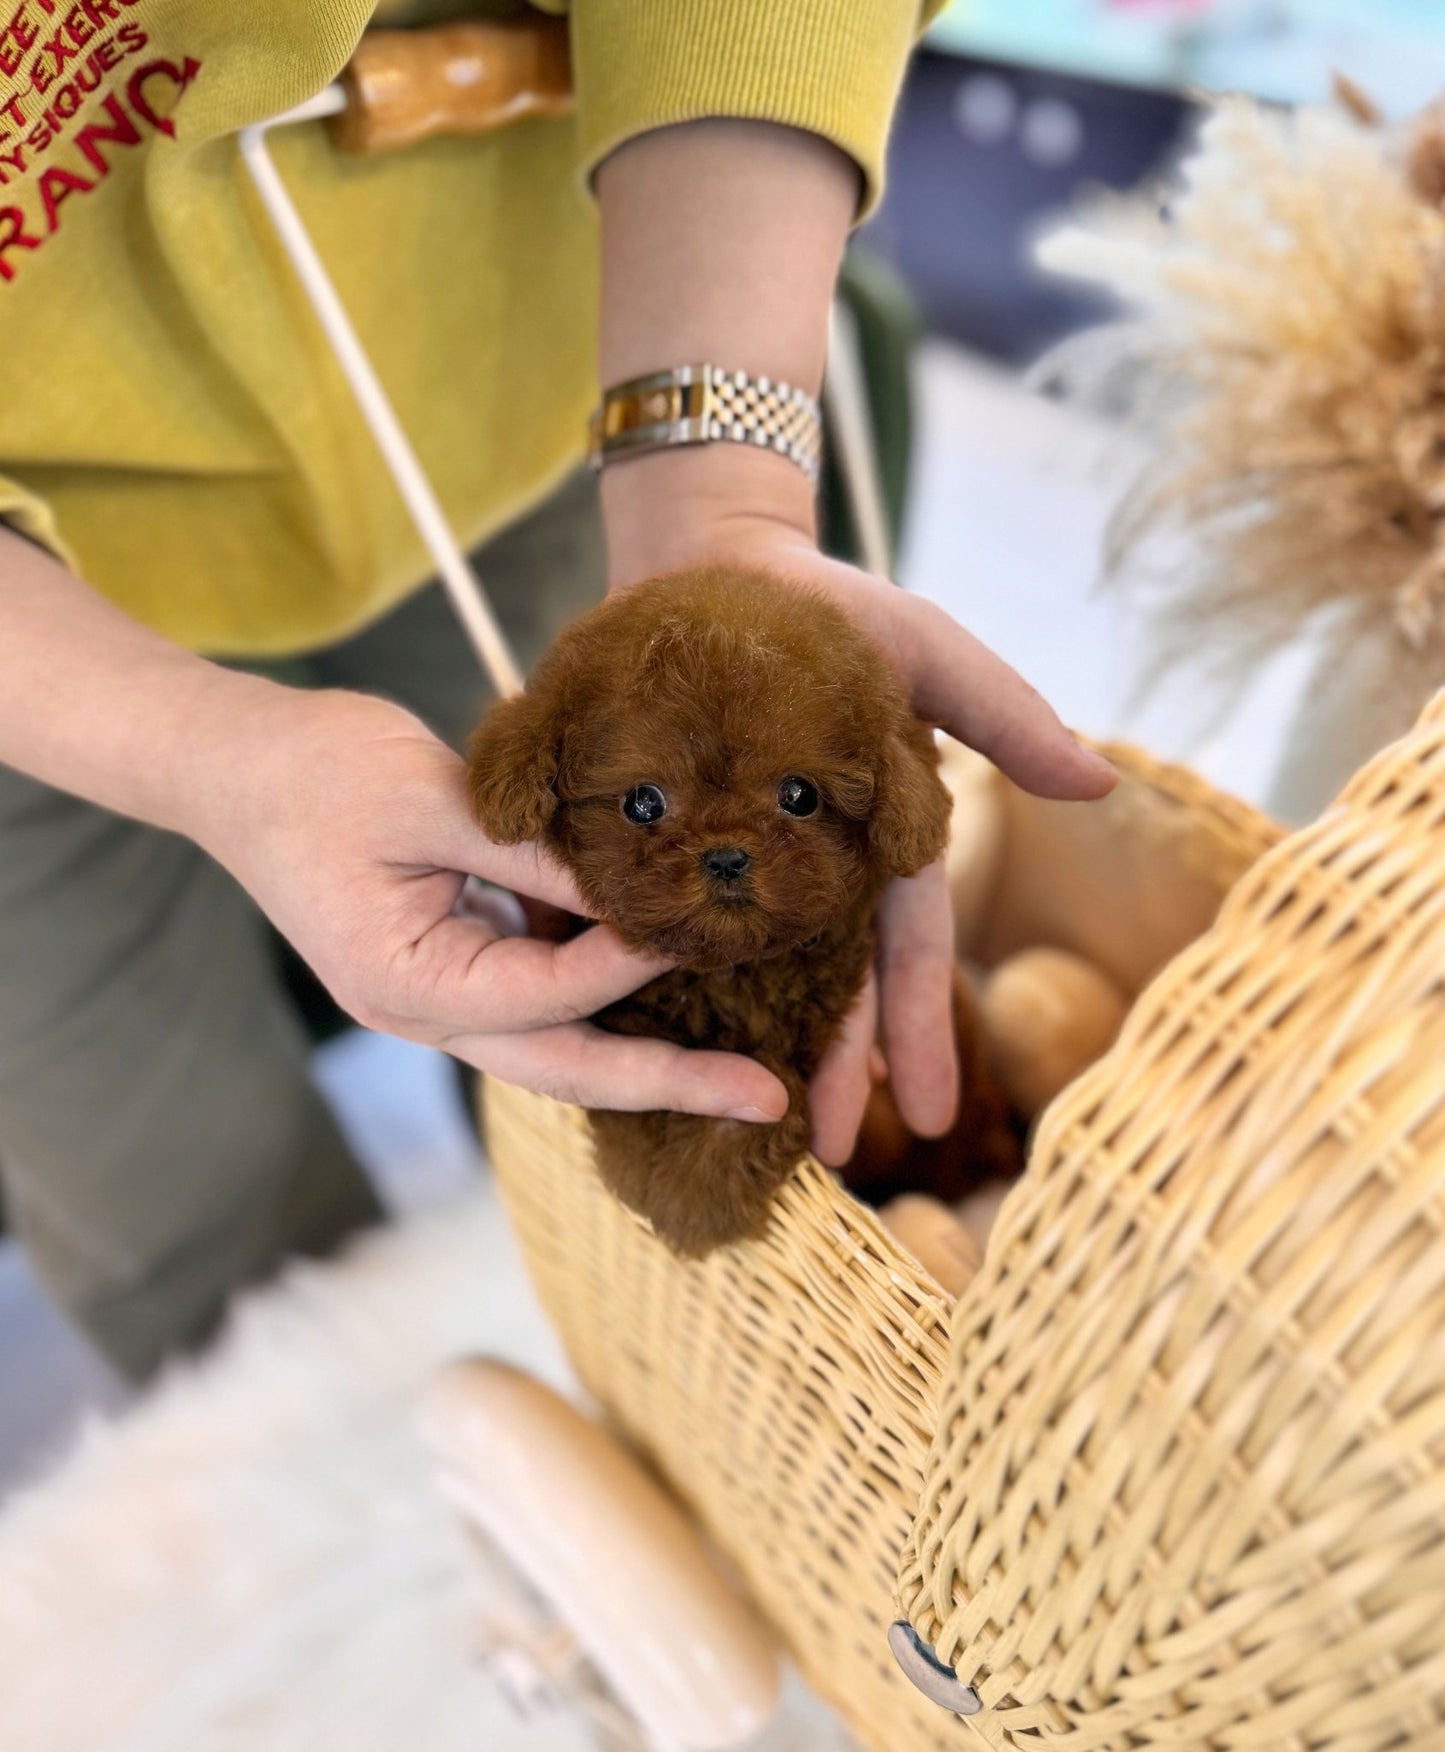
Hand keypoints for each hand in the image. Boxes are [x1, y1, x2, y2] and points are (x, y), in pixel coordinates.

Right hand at [190, 684, 788, 1120]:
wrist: (236, 766)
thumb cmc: (316, 774)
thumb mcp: (429, 797)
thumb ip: (533, 847)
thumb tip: (638, 880)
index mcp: (409, 985)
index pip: (550, 996)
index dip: (633, 962)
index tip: (705, 924)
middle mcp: (428, 1012)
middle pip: (568, 1069)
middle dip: (670, 1083)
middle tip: (767, 1102)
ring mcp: (441, 996)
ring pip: (562, 1043)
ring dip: (648, 1049)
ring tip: (746, 1063)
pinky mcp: (458, 963)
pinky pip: (545, 994)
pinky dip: (606, 989)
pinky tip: (672, 975)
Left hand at [601, 447, 1116, 1163]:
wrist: (710, 565)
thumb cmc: (833, 610)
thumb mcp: (927, 653)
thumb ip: (1005, 718)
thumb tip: (1101, 785)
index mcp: (877, 841)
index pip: (906, 952)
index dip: (921, 1030)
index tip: (935, 1116)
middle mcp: (808, 867)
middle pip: (826, 985)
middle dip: (836, 1068)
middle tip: (829, 1154)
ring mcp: (733, 863)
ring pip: (748, 976)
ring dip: (753, 1049)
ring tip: (747, 1131)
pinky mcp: (661, 846)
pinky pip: (662, 928)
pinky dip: (662, 985)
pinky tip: (652, 1047)